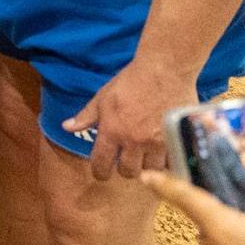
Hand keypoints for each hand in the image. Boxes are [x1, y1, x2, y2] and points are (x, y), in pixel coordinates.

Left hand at [66, 60, 194, 178]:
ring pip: (151, 170)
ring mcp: (157, 142)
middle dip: (124, 169)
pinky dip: (167, 161)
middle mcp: (133, 141)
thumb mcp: (102, 97)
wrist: (164, 71)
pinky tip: (164, 153)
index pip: (101, 164)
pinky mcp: (178, 139)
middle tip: (126, 161)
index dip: (100, 172)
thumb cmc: (130, 82)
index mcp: (112, 132)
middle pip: (128, 172)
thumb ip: (86, 116)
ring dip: (147, 166)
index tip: (102, 173)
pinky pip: (172, 162)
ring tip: (145, 157)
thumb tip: (67, 128)